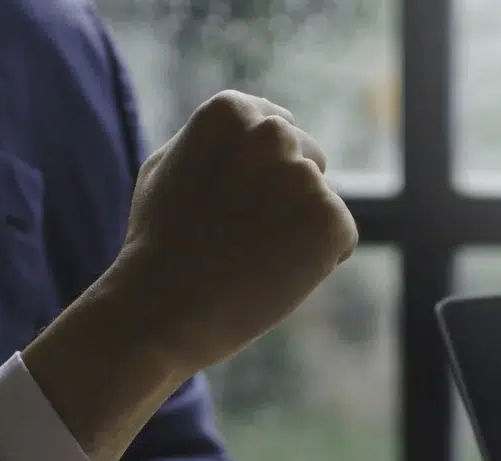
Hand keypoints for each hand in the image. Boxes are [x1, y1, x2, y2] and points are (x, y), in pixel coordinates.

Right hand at [110, 91, 357, 373]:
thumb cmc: (159, 244)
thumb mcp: (170, 167)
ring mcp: (302, 176)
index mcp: (231, 111)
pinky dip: (319, 261)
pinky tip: (275, 275)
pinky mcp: (329, 219)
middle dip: (287, 196)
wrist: (164, 310)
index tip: (229, 206)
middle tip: (241, 238)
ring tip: (253, 258)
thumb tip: (262, 121)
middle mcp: (272, 133)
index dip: (258, 176)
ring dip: (299, 230)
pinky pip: (340, 238)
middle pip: (308, 158)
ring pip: (321, 202)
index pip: (278, 128)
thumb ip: (219, 140)